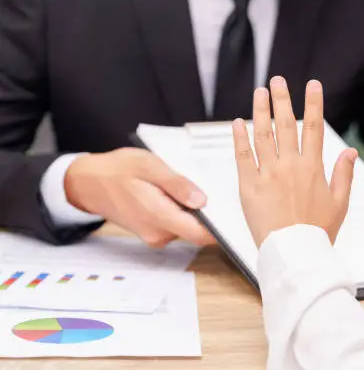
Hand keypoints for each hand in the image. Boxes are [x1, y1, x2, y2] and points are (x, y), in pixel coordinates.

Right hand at [65, 148, 214, 247]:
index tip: (235, 214)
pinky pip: (176, 223)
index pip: (201, 234)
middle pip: (197, 230)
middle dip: (210, 214)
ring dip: (195, 211)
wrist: (89, 182)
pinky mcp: (153, 231)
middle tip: (218, 190)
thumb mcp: (150, 166)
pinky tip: (180, 193)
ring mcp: (155, 235)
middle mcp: (158, 233)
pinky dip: (182, 210)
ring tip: (194, 186)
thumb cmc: (118, 170)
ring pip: (187, 226)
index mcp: (159, 218)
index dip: (221, 227)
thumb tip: (202, 201)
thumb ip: (177, 185)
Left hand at [232, 76, 358, 247]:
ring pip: (263, 134)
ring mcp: (268, 174)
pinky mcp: (249, 186)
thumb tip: (350, 152)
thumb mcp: (340, 203)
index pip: (314, 127)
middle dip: (282, 99)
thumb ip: (344, 174)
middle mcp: (290, 165)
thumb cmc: (318, 231)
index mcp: (313, 168)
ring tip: (259, 92)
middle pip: (286, 124)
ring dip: (260, 111)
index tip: (313, 84)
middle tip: (278, 80)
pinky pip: (243, 156)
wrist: (295, 253)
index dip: (314, 103)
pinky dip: (240, 138)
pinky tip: (238, 123)